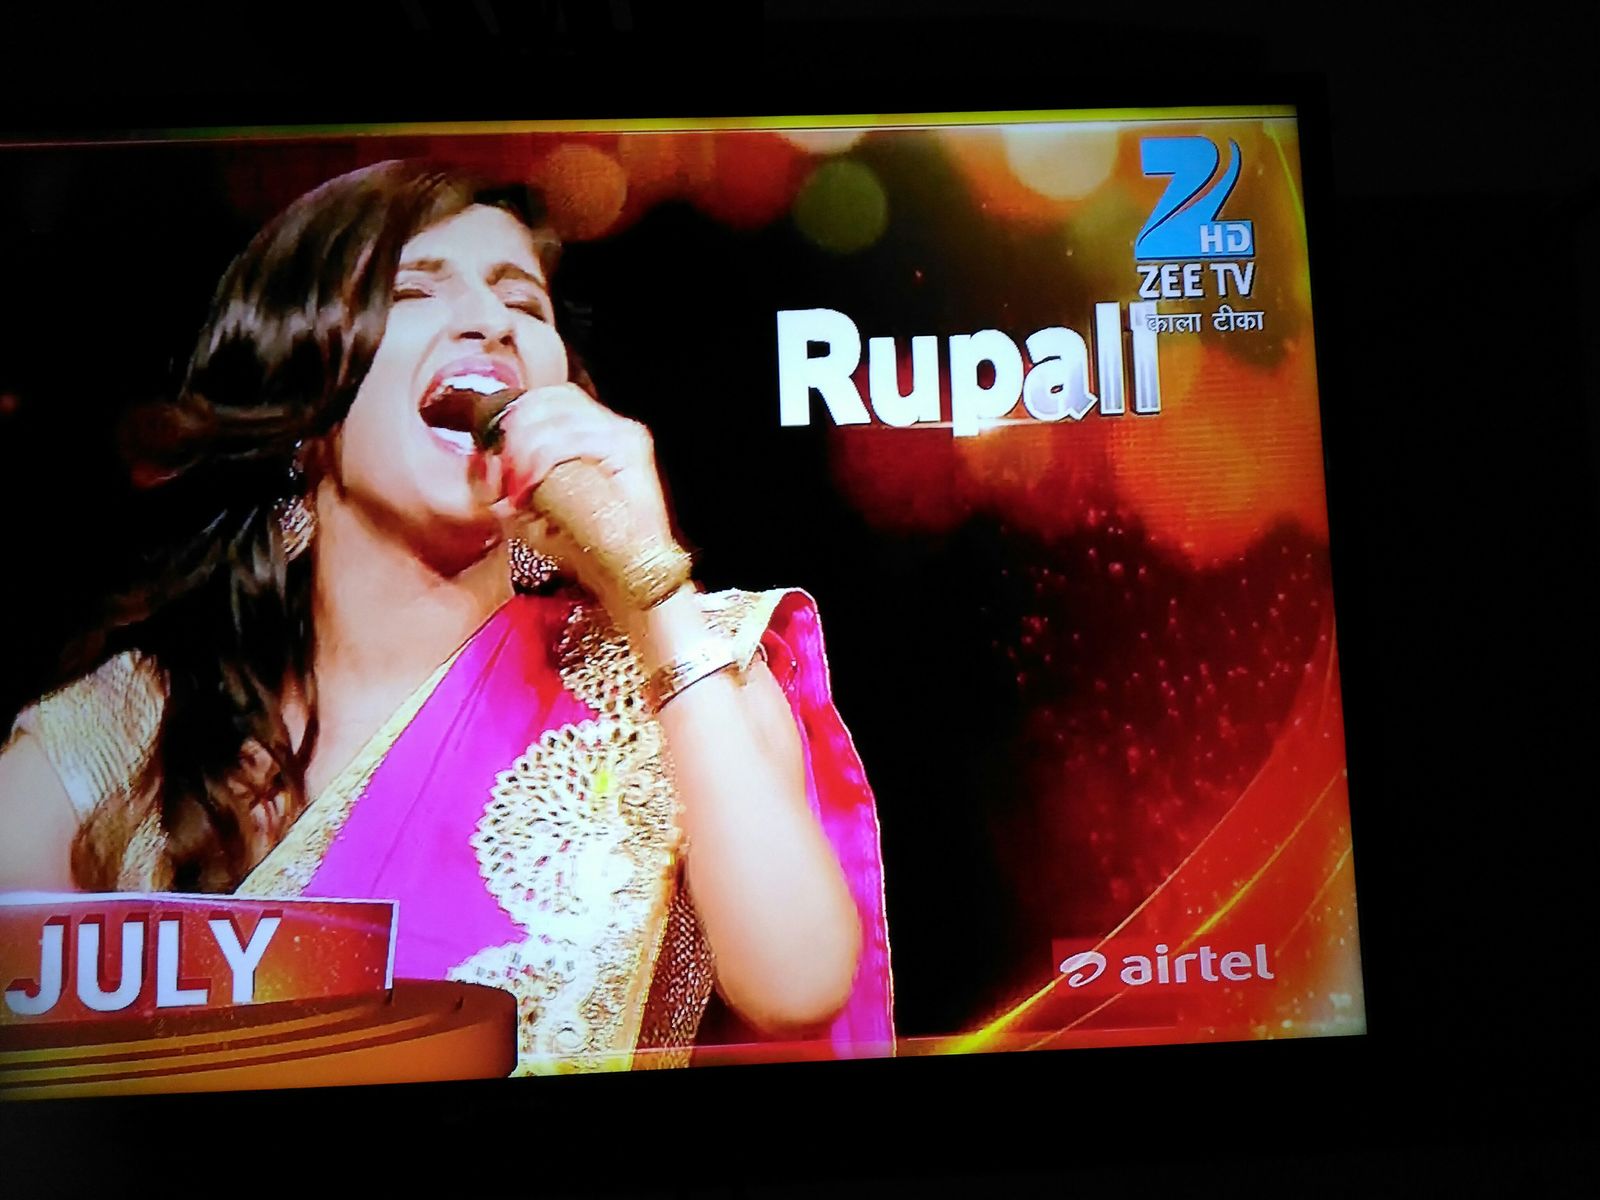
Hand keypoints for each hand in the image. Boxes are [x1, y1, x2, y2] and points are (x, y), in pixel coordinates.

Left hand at [470, 383, 680, 615]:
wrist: (631, 577)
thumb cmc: (588, 549)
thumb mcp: (535, 512)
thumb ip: (508, 485)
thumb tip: (485, 463)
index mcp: (595, 432)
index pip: (549, 398)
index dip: (514, 417)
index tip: (493, 452)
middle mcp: (614, 425)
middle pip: (550, 399)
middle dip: (514, 431)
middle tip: (501, 471)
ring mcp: (624, 435)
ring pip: (556, 416)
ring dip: (524, 447)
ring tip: (516, 483)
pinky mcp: (630, 450)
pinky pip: (572, 439)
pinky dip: (542, 457)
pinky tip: (530, 482)